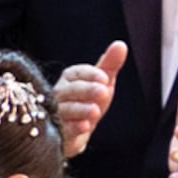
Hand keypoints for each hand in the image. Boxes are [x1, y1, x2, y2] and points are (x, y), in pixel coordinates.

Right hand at [54, 40, 127, 158]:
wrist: (75, 131)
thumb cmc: (88, 101)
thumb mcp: (102, 83)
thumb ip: (110, 64)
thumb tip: (121, 44)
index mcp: (70, 79)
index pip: (77, 73)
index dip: (90, 75)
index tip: (105, 77)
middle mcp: (59, 94)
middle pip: (70, 89)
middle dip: (87, 90)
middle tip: (103, 91)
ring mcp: (56, 114)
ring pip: (65, 109)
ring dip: (80, 109)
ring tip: (95, 111)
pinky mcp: (57, 133)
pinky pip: (63, 128)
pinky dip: (73, 127)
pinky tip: (84, 126)